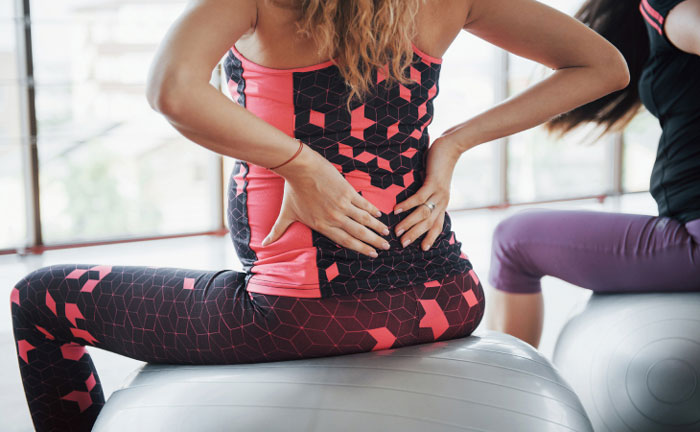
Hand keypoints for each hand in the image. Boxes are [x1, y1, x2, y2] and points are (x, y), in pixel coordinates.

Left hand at [261, 144, 390, 257]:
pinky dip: (373, 210)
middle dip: (374, 242)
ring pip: (365, 220)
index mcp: (322, 225)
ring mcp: (342, 205)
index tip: (372, 254)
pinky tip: (380, 215)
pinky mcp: (347, 192)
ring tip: (387, 233)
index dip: (361, 248)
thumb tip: (263, 244)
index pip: (346, 241)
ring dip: (377, 228)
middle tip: (386, 247)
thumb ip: (277, 231)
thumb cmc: (292, 191)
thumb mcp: (285, 214)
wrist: (300, 168)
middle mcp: (335, 218)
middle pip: (359, 233)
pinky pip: (363, 204)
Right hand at [392, 136, 461, 250]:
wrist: (450, 148)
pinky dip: (407, 205)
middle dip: (415, 235)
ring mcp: (438, 193)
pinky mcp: (432, 183)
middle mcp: (442, 202)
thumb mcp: (435, 186)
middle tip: (403, 244)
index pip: (438, 226)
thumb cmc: (439, 166)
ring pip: (423, 213)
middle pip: (429, 223)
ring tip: (397, 231)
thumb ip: (428, 197)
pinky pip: (418, 198)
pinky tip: (396, 210)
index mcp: (443, 204)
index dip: (430, 238)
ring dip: (409, 223)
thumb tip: (415, 206)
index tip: (423, 249)